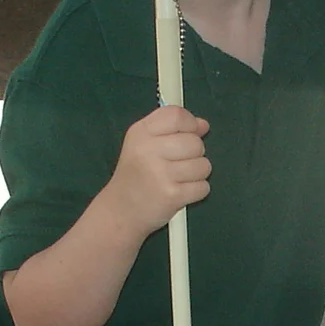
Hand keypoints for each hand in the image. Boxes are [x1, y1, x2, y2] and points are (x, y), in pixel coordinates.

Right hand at [107, 104, 210, 231]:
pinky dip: (197, 191)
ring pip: (204, 165)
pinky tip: (180, 191)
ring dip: (197, 174)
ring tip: (179, 179)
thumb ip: (173, 130)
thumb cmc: (136, 175)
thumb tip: (203, 125)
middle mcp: (148, 150)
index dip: (190, 124)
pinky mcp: (171, 195)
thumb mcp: (144, 144)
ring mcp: (160, 173)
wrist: (121, 210)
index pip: (176, 115)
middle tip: (178, 164)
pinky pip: (203, 186)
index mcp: (141, 132)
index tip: (188, 134)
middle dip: (195, 154)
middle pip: (195, 142)